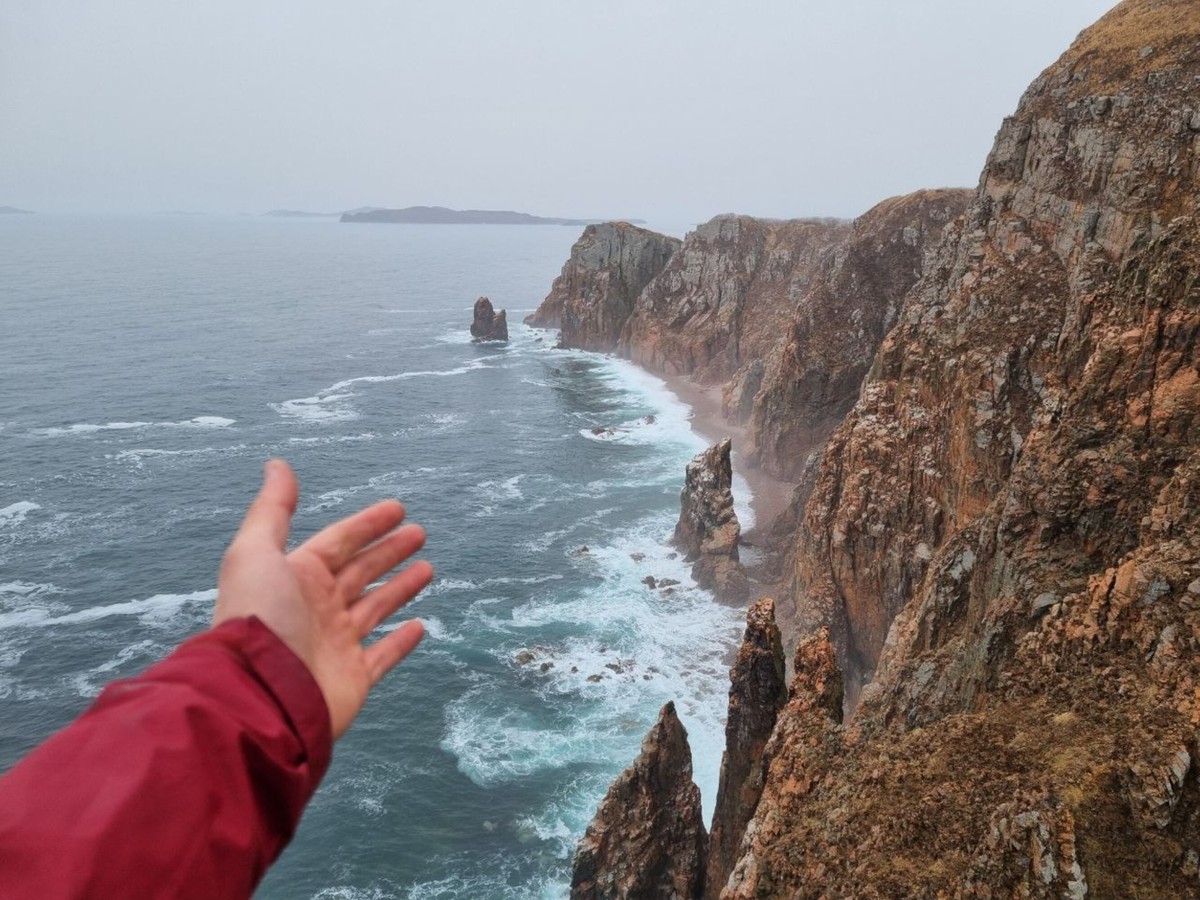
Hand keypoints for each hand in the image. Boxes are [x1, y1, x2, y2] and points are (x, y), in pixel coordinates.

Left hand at [213, 460, 432, 739]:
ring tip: (428, 569)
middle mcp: (317, 608)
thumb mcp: (255, 553)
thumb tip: (277, 464)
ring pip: (376, 608)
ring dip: (400, 588)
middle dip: (389, 551)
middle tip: (419, 534)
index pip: (339, 542)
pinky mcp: (353, 678)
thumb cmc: (259, 619)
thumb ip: (272, 510)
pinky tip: (420, 625)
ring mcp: (336, 644)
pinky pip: (382, 655)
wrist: (260, 696)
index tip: (398, 508)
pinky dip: (401, 642)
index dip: (368, 524)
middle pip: (361, 571)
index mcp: (297, 577)